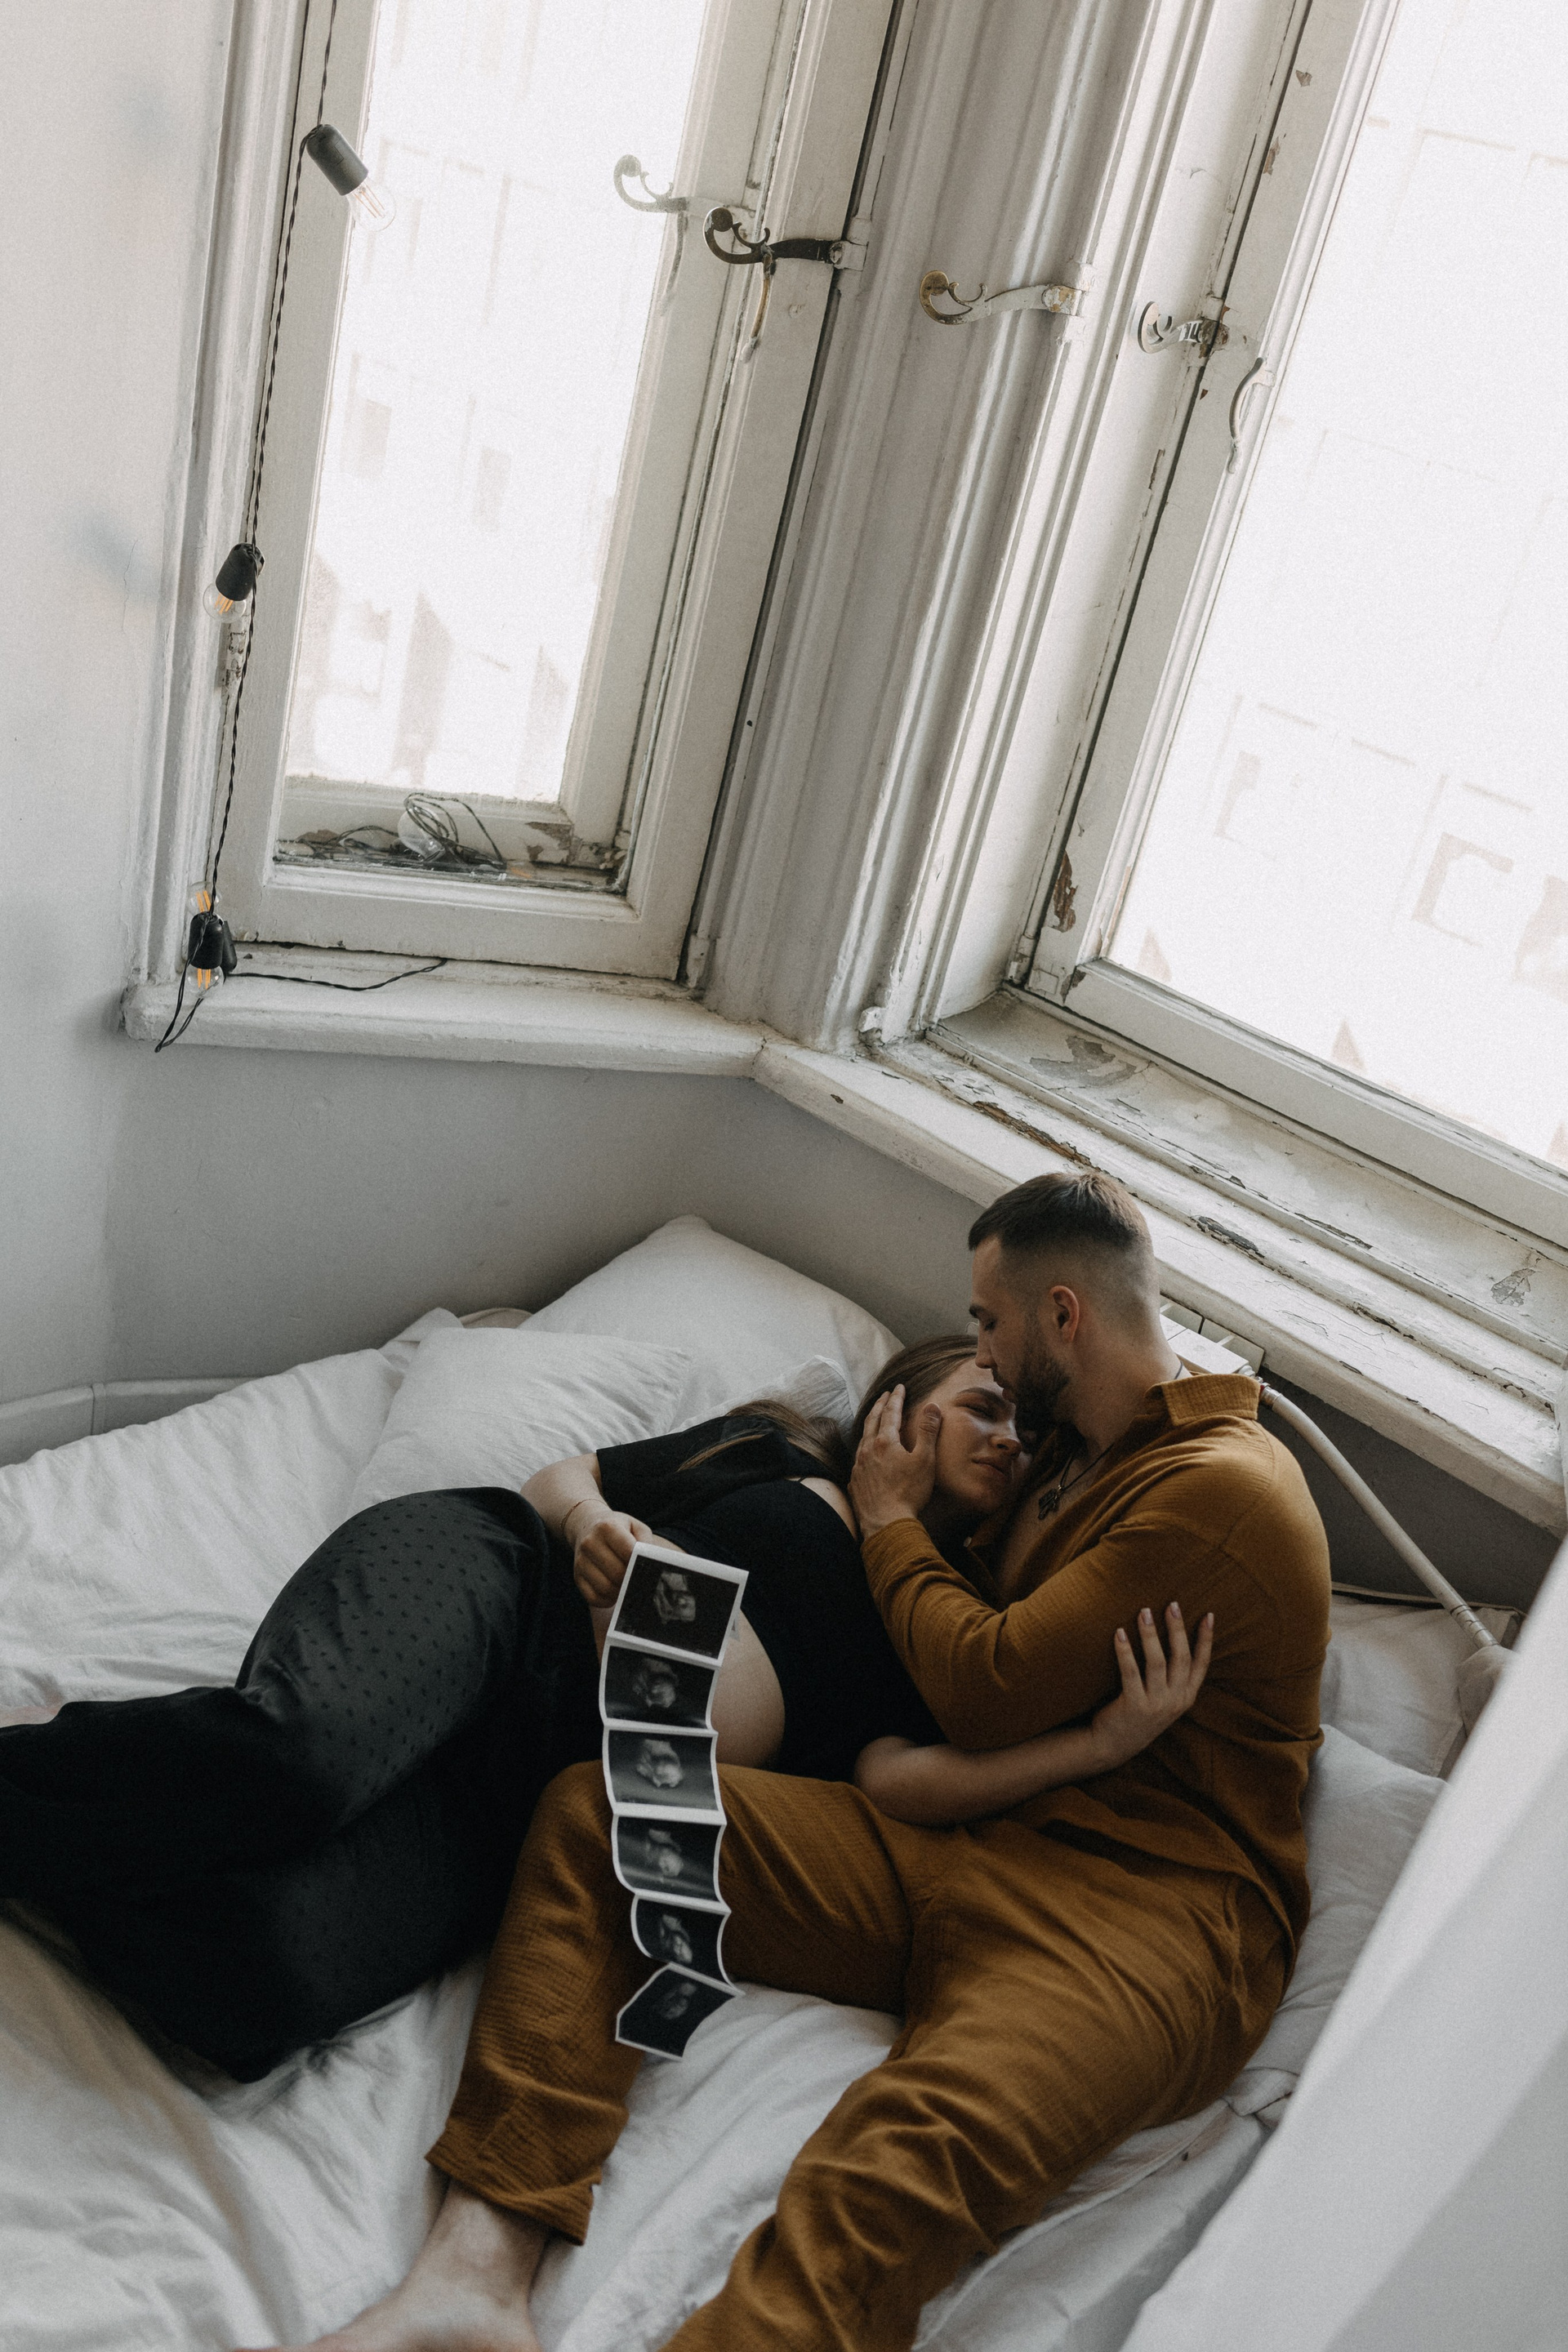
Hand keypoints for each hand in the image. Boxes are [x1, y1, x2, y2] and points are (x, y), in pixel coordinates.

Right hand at [566, 1501, 652, 1607]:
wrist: (588, 1526)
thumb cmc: (618, 1529)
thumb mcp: (635, 1527)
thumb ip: (645, 1542)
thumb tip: (650, 1563)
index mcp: (607, 1527)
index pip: (628, 1552)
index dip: (640, 1563)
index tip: (646, 1568)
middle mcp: (590, 1543)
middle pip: (617, 1573)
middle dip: (631, 1580)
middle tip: (640, 1581)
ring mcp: (581, 1561)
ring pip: (604, 1587)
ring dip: (620, 1592)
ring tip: (628, 1587)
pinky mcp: (577, 1576)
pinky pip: (593, 1598)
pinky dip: (607, 1600)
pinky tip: (615, 1593)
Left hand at [850, 1385, 941, 1538]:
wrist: (886, 1523)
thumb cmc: (909, 1493)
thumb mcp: (925, 1460)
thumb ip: (929, 1431)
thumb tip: (932, 1406)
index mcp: (885, 1441)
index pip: (891, 1412)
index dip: (896, 1398)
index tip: (899, 1387)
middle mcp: (868, 1449)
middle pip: (872, 1420)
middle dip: (880, 1405)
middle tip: (885, 1395)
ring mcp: (858, 1466)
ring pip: (863, 1438)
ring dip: (870, 1424)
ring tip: (875, 1419)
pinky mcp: (855, 1481)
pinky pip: (858, 1457)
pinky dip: (865, 1447)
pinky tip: (868, 1453)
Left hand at [1087, 1603, 1213, 1771]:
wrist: (1114, 1745)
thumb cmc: (1138, 1713)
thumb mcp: (1163, 1699)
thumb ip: (1171, 1677)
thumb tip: (1173, 1636)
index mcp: (1186, 1697)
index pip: (1201, 1664)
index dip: (1206, 1640)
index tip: (1209, 1615)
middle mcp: (1175, 1701)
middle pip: (1180, 1658)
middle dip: (1177, 1629)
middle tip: (1172, 1605)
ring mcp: (1156, 1705)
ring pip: (1157, 1662)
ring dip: (1151, 1635)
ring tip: (1144, 1611)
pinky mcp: (1133, 1706)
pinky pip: (1130, 1672)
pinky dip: (1125, 1651)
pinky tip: (1119, 1633)